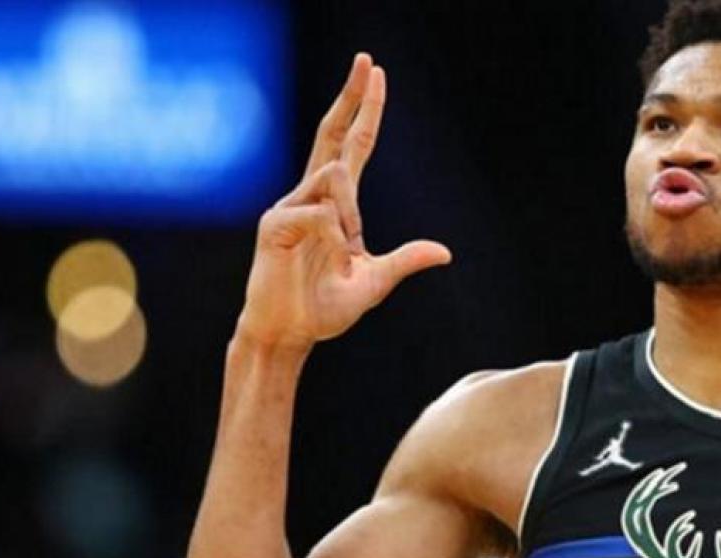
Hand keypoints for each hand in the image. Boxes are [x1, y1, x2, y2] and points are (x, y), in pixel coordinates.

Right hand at [237, 53, 450, 350]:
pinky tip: (327, 259)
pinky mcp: (276, 222)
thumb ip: (405, 262)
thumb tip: (445, 252)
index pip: (353, 146)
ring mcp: (291, 205)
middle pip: (331, 133)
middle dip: (351, 96)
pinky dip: (333, 237)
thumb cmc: (323, 309)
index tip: (375, 75)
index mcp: (336, 206)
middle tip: (368, 59)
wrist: (289, 334)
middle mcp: (311, 196)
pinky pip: (321, 213)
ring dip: (350, 219)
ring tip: (341, 256)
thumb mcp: (374, 283)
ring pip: (337, 178)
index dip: (364, 111)